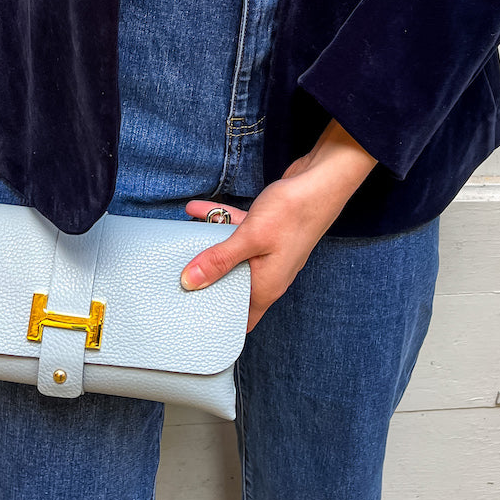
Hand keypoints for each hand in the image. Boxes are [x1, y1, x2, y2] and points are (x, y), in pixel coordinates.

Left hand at [181, 121, 376, 331]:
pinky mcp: (267, 232)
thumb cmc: (294, 212)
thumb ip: (219, 260)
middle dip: (206, 280)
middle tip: (177, 276)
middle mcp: (268, 273)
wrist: (322, 179)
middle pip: (230, 285)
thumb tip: (190, 282)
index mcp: (267, 285)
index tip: (193, 317)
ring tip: (181, 237)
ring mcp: (268, 252)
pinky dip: (218, 222)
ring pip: (231, 254)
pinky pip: (237, 232)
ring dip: (208, 244)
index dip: (220, 320)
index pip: (242, 318)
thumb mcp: (250, 238)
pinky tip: (197, 209)